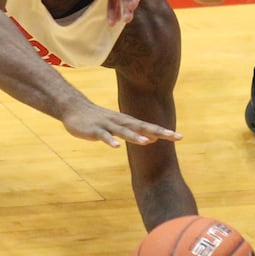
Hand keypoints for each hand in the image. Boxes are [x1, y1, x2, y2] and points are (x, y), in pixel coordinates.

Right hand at [60, 98, 181, 148]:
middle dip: (158, 132)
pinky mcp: (94, 130)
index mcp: (127, 121)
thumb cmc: (98, 118)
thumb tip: (151, 139)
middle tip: (174, 136)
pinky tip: (115, 147)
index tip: (180, 137)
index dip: (164, 132)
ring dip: (134, 136)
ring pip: (123, 131)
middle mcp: (120, 121)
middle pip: (141, 127)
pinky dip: (109, 141)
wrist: (73, 108)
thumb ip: (134, 132)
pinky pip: (103, 136)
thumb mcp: (118, 125)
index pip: (149, 127)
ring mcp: (107, 125)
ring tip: (146, 142)